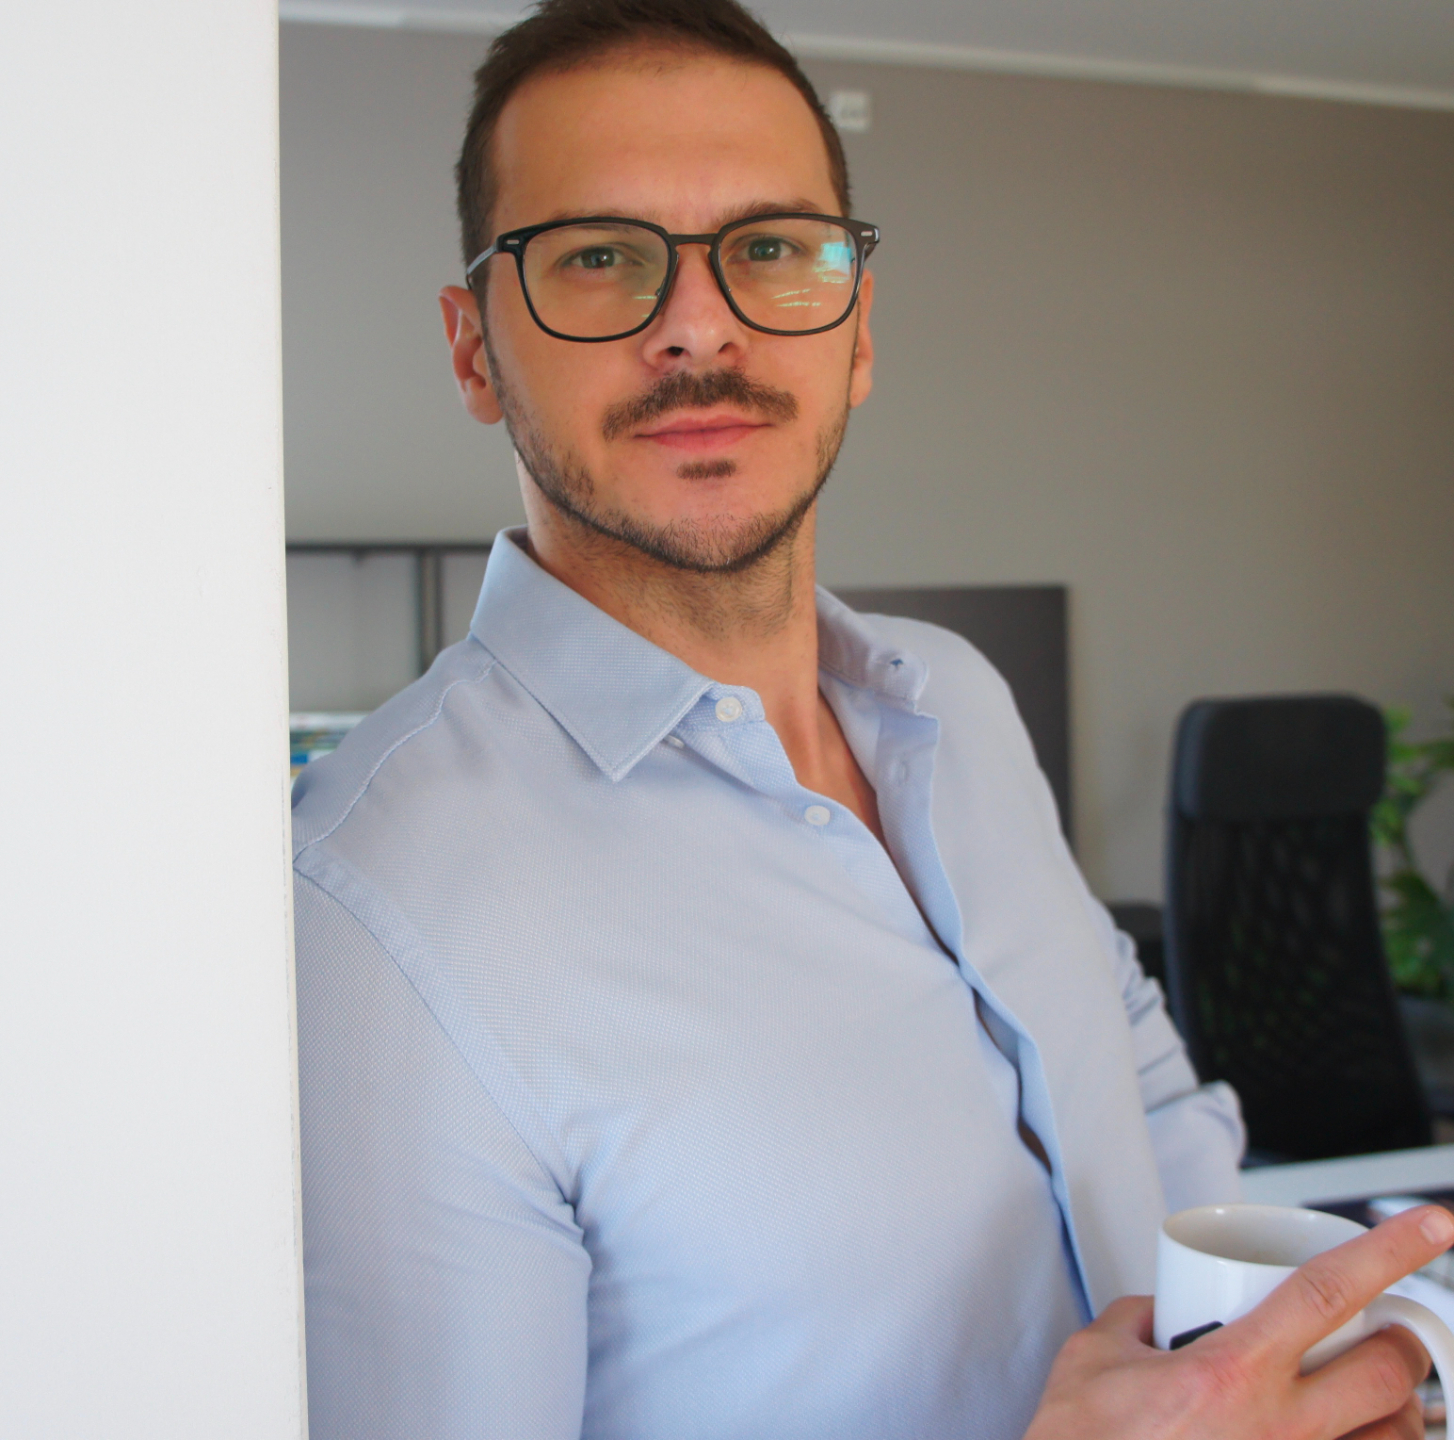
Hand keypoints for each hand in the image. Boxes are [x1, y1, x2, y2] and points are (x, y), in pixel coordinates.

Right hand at [1024, 1204, 1453, 1439]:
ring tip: (1370, 1393)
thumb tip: (1165, 1310)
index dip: (1390, 1248)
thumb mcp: (1095, 1357)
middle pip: (1388, 1370)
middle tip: (1388, 1327)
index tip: (1433, 1224)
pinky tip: (1350, 1430)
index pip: (1328, 1291)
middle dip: (1401, 1339)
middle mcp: (1279, 1428)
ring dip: (1394, 1408)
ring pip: (1397, 1435)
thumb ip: (1140, 1317)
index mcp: (1231, 1373)